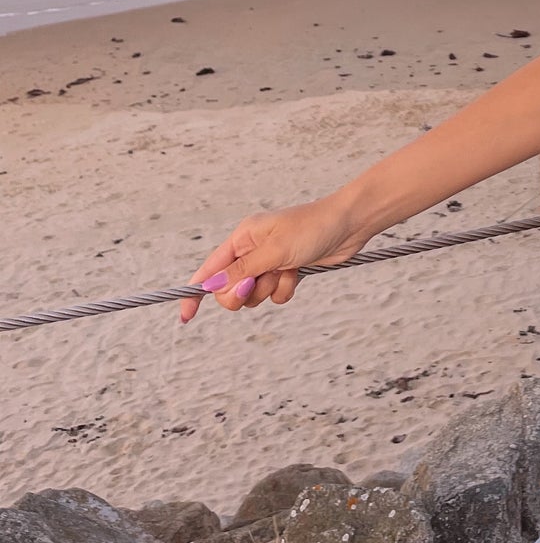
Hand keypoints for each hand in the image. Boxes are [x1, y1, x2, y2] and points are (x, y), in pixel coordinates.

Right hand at [179, 196, 370, 321]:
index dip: (196, 292)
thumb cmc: (312, 228)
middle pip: (229, 289)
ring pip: (253, 296)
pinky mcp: (287, 272)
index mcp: (242, 238)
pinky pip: (274, 295)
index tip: (186, 317)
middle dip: (243, 293)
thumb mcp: (274, 251)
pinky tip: (298, 274)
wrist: (349, 225)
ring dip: (269, 290)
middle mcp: (251, 250)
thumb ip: (242, 271)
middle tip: (259, 282)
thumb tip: (210, 287)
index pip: (210, 269)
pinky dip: (285, 290)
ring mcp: (269, 263)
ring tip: (286, 271)